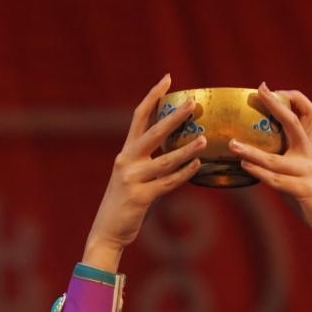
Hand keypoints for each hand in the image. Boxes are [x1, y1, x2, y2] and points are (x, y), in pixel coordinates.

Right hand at [82, 75, 206, 272]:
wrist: (107, 232)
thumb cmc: (124, 205)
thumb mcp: (132, 177)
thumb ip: (148, 162)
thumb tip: (176, 149)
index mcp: (125, 153)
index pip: (139, 116)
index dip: (153, 96)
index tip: (168, 79)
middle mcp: (126, 161)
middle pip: (153, 132)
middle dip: (174, 117)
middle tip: (193, 104)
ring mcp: (133, 179)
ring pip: (165, 159)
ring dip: (187, 149)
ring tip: (204, 140)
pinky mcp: (140, 197)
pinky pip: (167, 183)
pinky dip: (184, 174)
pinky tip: (197, 166)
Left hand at [229, 83, 311, 256]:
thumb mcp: (301, 175)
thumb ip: (285, 163)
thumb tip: (256, 159)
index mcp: (309, 149)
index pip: (306, 114)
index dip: (290, 99)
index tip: (268, 90)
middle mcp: (309, 156)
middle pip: (295, 122)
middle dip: (277, 105)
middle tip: (259, 90)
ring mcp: (307, 173)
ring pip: (276, 158)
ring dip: (252, 151)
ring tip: (233, 145)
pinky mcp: (303, 191)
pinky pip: (277, 181)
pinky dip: (260, 173)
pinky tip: (245, 167)